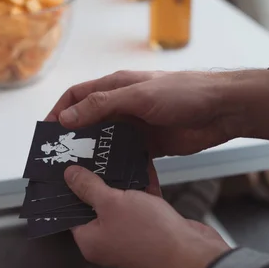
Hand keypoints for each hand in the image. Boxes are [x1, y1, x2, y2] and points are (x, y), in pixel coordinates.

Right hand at [47, 70, 268, 157]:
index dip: (59, 112)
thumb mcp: (138, 96)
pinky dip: (115, 166)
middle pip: (88, 122)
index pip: (77, 97)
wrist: (222, 110)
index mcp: (116, 87)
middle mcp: (122, 106)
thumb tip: (67, 117)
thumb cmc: (182, 93)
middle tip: (58, 161)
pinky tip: (107, 180)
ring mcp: (136, 126)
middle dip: (72, 139)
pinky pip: (125, 156)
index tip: (46, 134)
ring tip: (78, 175)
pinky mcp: (149, 145)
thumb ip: (102, 105)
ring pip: (106, 142)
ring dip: (93, 156)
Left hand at [64, 166, 229, 267]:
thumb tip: (70, 175)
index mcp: (91, 240)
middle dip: (97, 178)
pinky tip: (142, 162)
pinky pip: (143, 200)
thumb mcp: (111, 204)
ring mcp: (132, 233)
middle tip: (92, 153)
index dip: (69, 188)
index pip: (71, 212)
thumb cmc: (150, 236)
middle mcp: (109, 239)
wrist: (193, 255)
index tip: (68, 166)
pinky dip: (142, 183)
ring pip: (122, 201)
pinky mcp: (153, 227)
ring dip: (121, 179)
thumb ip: (89, 187)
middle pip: (97, 204)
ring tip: (114, 153)